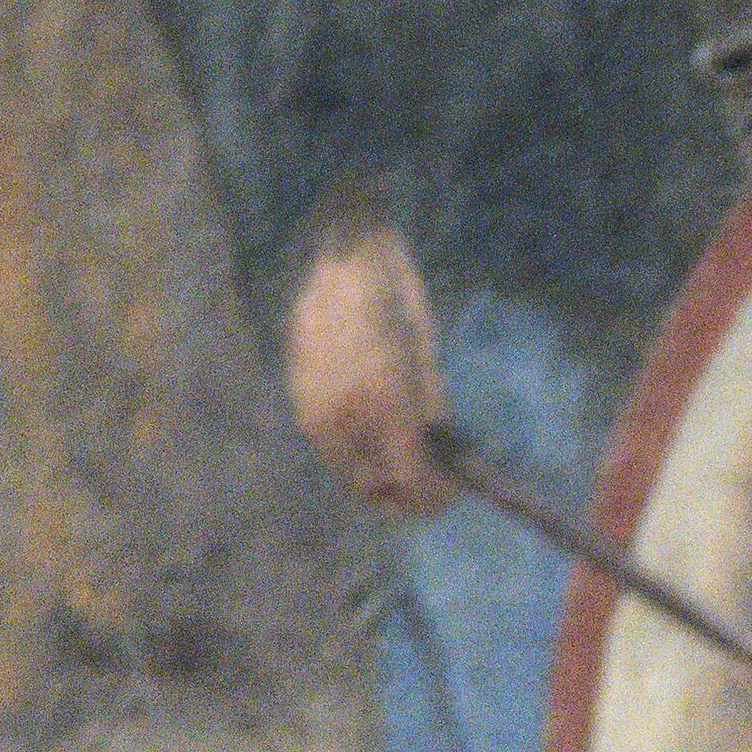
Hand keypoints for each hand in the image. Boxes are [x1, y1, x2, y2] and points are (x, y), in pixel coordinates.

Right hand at [281, 225, 458, 512]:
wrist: (343, 254)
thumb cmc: (398, 295)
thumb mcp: (428, 355)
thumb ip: (433, 412)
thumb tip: (443, 452)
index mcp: (385, 405)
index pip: (411, 481)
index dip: (435, 496)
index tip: (453, 491)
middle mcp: (344, 418)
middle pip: (373, 489)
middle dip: (404, 495)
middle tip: (429, 484)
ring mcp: (314, 411)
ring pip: (347, 471)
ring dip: (376, 476)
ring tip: (401, 461)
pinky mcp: (298, 400)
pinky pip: (329, 446)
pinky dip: (353, 453)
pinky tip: (372, 435)